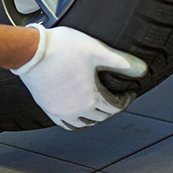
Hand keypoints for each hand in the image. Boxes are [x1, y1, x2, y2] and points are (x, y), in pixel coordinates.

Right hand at [11, 24, 146, 130]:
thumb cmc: (60, 48)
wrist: (30, 51)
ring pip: (84, 123)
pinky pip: (66, 124)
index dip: (126, 99)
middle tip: (114, 96)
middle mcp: (78, 109)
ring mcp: (62, 110)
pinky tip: (76, 112)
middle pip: (102, 116)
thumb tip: (143, 70)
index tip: (128, 92)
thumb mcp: (96, 50)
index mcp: (92, 97)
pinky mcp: (48, 108)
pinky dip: (75, 121)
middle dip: (111, 107)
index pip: (116, 107)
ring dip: (94, 117)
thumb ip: (121, 61)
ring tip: (97, 106)